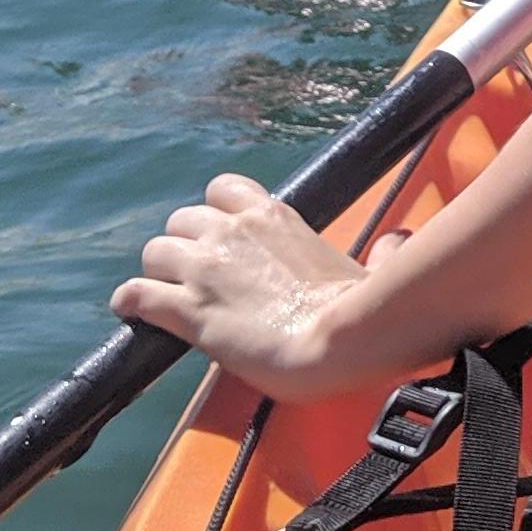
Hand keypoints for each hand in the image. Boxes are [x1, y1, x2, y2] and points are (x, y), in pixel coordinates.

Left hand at [114, 176, 383, 398]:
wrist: (341, 341)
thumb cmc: (363, 310)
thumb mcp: (373, 266)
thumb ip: (382, 250)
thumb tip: (400, 241)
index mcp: (273, 215)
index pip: (222, 190)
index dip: (216, 214)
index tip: (223, 237)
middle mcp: (232, 231)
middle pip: (182, 220)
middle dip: (185, 246)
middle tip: (197, 276)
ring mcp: (206, 268)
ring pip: (155, 252)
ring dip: (159, 273)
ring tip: (167, 295)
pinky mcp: (188, 309)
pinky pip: (138, 294)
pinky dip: (132, 302)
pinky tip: (131, 311)